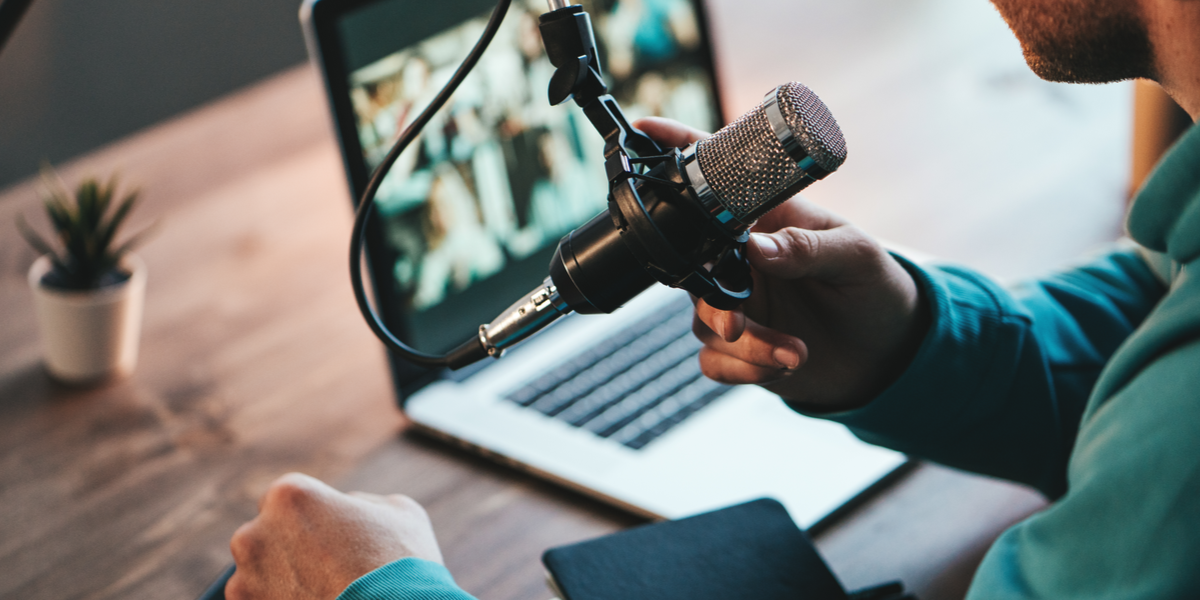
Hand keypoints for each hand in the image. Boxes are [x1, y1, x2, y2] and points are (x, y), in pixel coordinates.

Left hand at [227, 473, 442, 599]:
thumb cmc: (403, 566)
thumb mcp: (400, 513)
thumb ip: (361, 502)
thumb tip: (347, 507)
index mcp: (290, 496)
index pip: (284, 498)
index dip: (308, 516)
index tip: (327, 536)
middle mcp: (255, 533)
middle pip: (265, 534)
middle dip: (288, 548)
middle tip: (326, 568)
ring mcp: (245, 579)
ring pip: (257, 573)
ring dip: (280, 581)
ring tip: (322, 593)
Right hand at [633, 117, 927, 411]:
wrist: (889, 354)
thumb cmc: (875, 288)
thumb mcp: (856, 257)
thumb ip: (807, 247)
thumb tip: (757, 247)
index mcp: (766, 220)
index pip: (716, 182)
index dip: (677, 150)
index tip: (646, 130)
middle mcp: (742, 259)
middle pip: (693, 269)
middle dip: (712, 302)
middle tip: (737, 323)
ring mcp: (738, 302)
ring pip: (703, 323)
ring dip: (746, 345)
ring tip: (795, 351)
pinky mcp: (740, 348)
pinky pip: (714, 361)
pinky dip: (745, 369)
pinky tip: (785, 364)